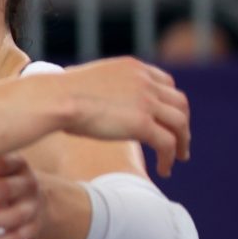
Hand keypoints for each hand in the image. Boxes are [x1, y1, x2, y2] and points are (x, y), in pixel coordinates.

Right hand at [54, 58, 189, 175]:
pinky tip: (164, 170)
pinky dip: (170, 158)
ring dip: (182, 142)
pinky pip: (167, 143)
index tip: (167, 117)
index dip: (169, 101)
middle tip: (180, 139)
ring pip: (180, 124)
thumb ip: (97, 87)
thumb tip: (81, 97)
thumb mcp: (86, 80)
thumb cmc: (56, 93)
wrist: (55, 99)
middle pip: (179, 102)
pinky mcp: (142, 124)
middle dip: (182, 122)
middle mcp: (145, 82)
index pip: (166, 82)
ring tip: (178, 158)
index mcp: (132, 68)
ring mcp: (146, 102)